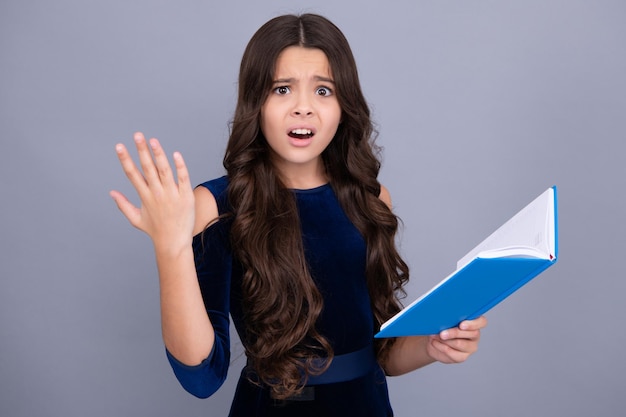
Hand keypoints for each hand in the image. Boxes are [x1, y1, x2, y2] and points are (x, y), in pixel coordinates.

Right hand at [110, 132, 194, 252]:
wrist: (174, 242)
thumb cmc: (156, 230)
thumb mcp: (136, 219)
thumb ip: (123, 204)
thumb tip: (111, 192)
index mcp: (145, 196)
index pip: (132, 174)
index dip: (125, 159)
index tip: (119, 146)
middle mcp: (157, 193)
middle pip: (148, 168)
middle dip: (141, 151)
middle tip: (137, 135)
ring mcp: (172, 194)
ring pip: (164, 170)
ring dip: (158, 154)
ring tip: (153, 140)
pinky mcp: (186, 196)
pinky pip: (183, 178)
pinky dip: (179, 166)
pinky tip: (176, 154)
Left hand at [426, 316, 486, 363]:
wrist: (433, 340)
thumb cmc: (440, 326)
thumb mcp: (444, 319)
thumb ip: (448, 317)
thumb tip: (443, 318)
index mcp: (473, 322)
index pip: (482, 322)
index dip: (473, 324)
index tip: (461, 325)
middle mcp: (474, 335)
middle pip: (472, 334)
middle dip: (454, 332)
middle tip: (442, 333)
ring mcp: (470, 347)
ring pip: (460, 343)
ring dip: (445, 340)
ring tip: (435, 336)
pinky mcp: (462, 357)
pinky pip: (453, 353)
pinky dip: (441, 347)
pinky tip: (435, 343)